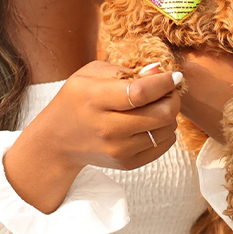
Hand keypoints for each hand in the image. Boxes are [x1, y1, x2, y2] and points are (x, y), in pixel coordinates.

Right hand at [3, 60, 181, 212]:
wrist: (57, 140)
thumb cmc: (76, 98)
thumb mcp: (91, 74)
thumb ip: (124, 70)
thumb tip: (158, 70)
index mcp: (96, 99)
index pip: (141, 92)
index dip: (164, 83)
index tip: (174, 76)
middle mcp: (108, 128)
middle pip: (161, 114)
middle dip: (172, 98)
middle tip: (168, 90)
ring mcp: (119, 150)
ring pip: (166, 129)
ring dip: (169, 114)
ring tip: (156, 105)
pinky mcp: (128, 163)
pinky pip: (163, 145)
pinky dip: (164, 130)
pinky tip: (151, 121)